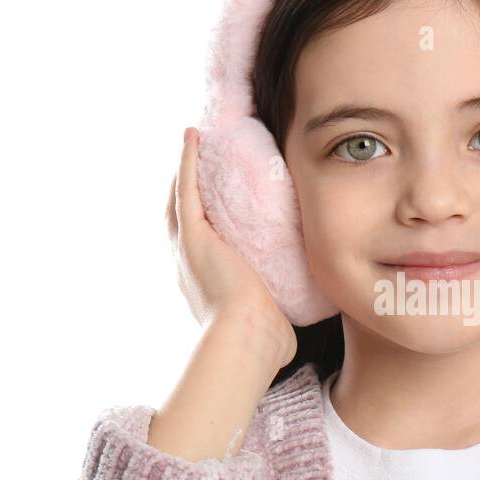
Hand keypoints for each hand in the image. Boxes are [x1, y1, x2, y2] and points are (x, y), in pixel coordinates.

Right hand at [166, 128, 297, 366]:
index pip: (203, 242)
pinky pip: (186, 191)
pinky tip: (192, 136)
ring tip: (198, 140)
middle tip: (203, 158)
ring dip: (188, 168)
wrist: (246, 342)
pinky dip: (188, 162)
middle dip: (191, 186)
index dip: (206, 218)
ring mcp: (188, 249)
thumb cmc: (264, 343)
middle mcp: (189, 266)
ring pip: (182, 198)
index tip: (216, 198)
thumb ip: (280, 315)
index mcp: (206, 285)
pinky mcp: (193, 237)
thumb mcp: (274, 325)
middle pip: (185, 215)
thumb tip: (298, 319)